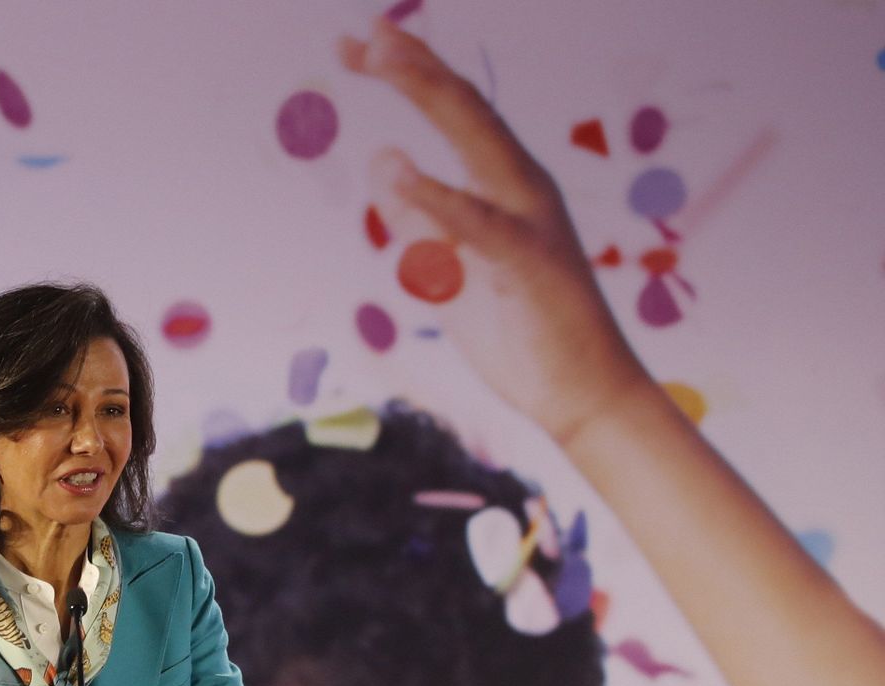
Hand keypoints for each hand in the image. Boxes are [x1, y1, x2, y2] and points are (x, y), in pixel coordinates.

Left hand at [343, 18, 652, 445]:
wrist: (581, 397)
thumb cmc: (518, 333)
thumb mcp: (446, 270)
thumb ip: (417, 219)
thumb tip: (380, 161)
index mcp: (505, 186)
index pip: (454, 113)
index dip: (408, 72)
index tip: (355, 44)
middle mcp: (523, 188)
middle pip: (465, 108)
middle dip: (413, 63)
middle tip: (363, 31)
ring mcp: (530, 222)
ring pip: (478, 141)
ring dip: (426, 92)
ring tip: (378, 55)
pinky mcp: (528, 266)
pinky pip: (479, 226)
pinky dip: (438, 197)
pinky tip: (398, 171)